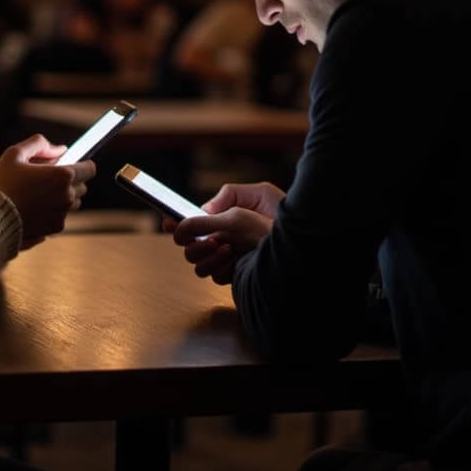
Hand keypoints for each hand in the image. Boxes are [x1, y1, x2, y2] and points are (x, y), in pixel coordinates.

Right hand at [0, 134, 93, 242]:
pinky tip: (33, 208)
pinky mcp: (55, 228)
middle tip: (47, 180)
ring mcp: (63, 214)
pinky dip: (53, 212)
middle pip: (82, 186)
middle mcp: (67, 196)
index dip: (81, 164)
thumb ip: (39, 144)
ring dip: (63, 197)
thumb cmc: (2, 184)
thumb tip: (61, 149)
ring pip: (73, 203)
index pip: (89, 168)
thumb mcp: (14, 154)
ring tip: (39, 195)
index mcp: (62, 175)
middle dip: (70, 181)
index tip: (69, 165)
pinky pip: (61, 216)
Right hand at [162, 181, 282, 283]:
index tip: (167, 221)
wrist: (302, 240)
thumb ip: (224, 199)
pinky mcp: (235, 274)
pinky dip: (220, 266)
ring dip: (206, 255)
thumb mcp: (254, 196)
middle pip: (189, 246)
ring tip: (227, 247)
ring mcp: (227, 258)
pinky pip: (213, 275)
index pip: (193, 221)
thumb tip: (202, 210)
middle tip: (211, 239)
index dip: (175, 222)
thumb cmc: (282, 215)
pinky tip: (236, 258)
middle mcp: (223, 238)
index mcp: (225, 217)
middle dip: (193, 244)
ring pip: (197, 264)